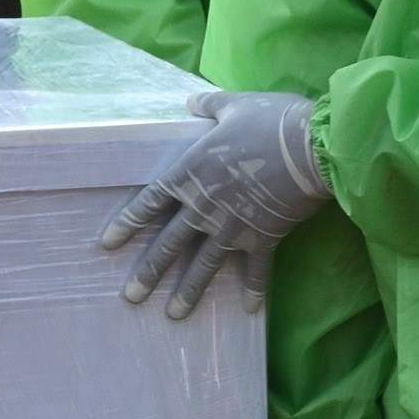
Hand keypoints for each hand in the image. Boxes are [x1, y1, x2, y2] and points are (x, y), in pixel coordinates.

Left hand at [100, 90, 330, 318]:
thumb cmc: (271, 121)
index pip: (149, 203)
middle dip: (148, 272)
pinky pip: (256, 271)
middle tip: (131, 297)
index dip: (126, 223)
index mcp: (190, 174)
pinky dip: (254, 290)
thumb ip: (210, 105)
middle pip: (168, 245)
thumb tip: (191, 101)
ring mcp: (233, 227)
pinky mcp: (264, 238)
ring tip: (172, 316)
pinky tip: (247, 311)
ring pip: (204, 266)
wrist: (312, 147)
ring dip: (188, 292)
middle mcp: (204, 207)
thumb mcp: (235, 105)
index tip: (106, 245)